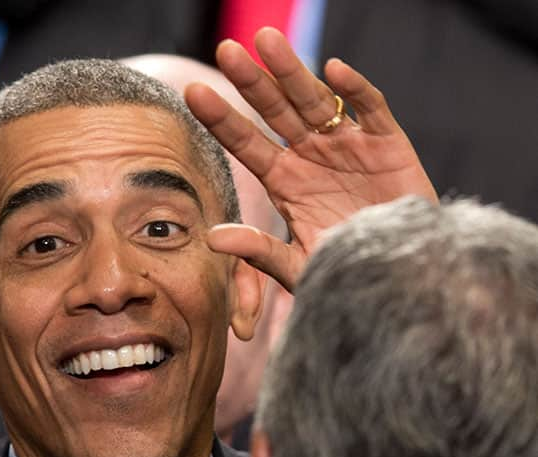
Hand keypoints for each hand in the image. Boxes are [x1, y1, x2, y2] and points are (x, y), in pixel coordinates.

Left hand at [186, 28, 436, 291]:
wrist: (399, 277)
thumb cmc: (346, 273)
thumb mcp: (299, 266)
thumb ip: (258, 250)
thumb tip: (210, 239)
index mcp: (285, 182)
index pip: (246, 143)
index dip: (222, 119)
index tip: (194, 93)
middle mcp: (311, 156)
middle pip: (275, 112)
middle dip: (252, 82)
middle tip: (227, 51)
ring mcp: (348, 145)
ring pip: (316, 99)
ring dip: (292, 71)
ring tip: (266, 40)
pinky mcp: (388, 143)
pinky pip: (371, 108)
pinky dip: (355, 89)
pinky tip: (334, 70)